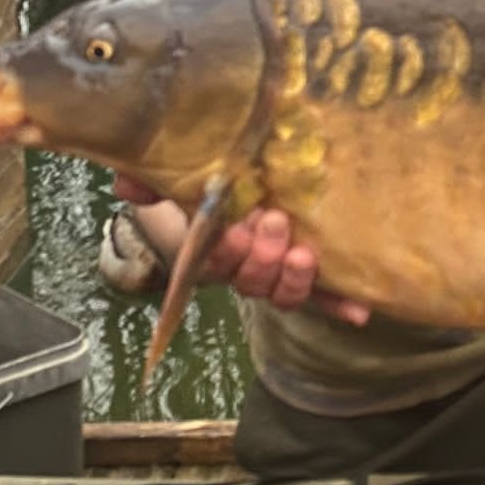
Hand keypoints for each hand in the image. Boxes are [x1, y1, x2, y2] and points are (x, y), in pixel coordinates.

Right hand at [112, 175, 370, 324]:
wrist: (240, 174)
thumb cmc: (206, 177)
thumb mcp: (177, 172)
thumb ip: (149, 178)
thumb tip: (126, 185)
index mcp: (212, 249)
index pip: (212, 263)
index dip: (224, 250)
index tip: (236, 224)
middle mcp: (245, 266)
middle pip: (249, 282)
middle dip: (261, 257)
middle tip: (273, 219)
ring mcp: (277, 271)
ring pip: (282, 294)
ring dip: (294, 279)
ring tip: (303, 252)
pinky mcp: (308, 269)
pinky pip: (323, 295)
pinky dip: (338, 305)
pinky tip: (359, 312)